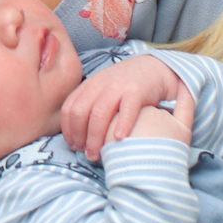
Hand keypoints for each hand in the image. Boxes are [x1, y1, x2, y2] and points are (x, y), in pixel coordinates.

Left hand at [61, 57, 192, 161]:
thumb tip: (78, 139)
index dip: (68, 130)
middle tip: (87, 154)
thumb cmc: (125, 86)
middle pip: (80, 112)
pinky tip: (119, 139)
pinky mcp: (137, 90)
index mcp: (88, 86)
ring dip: (96, 137)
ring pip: (100, 113)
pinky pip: (127, 109)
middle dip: (80, 137)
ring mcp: (118, 86)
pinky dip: (122, 125)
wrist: (154, 68)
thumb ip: (90, 107)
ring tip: (98, 154)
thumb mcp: (102, 91)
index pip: (68, 109)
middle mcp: (99, 85)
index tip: (73, 146)